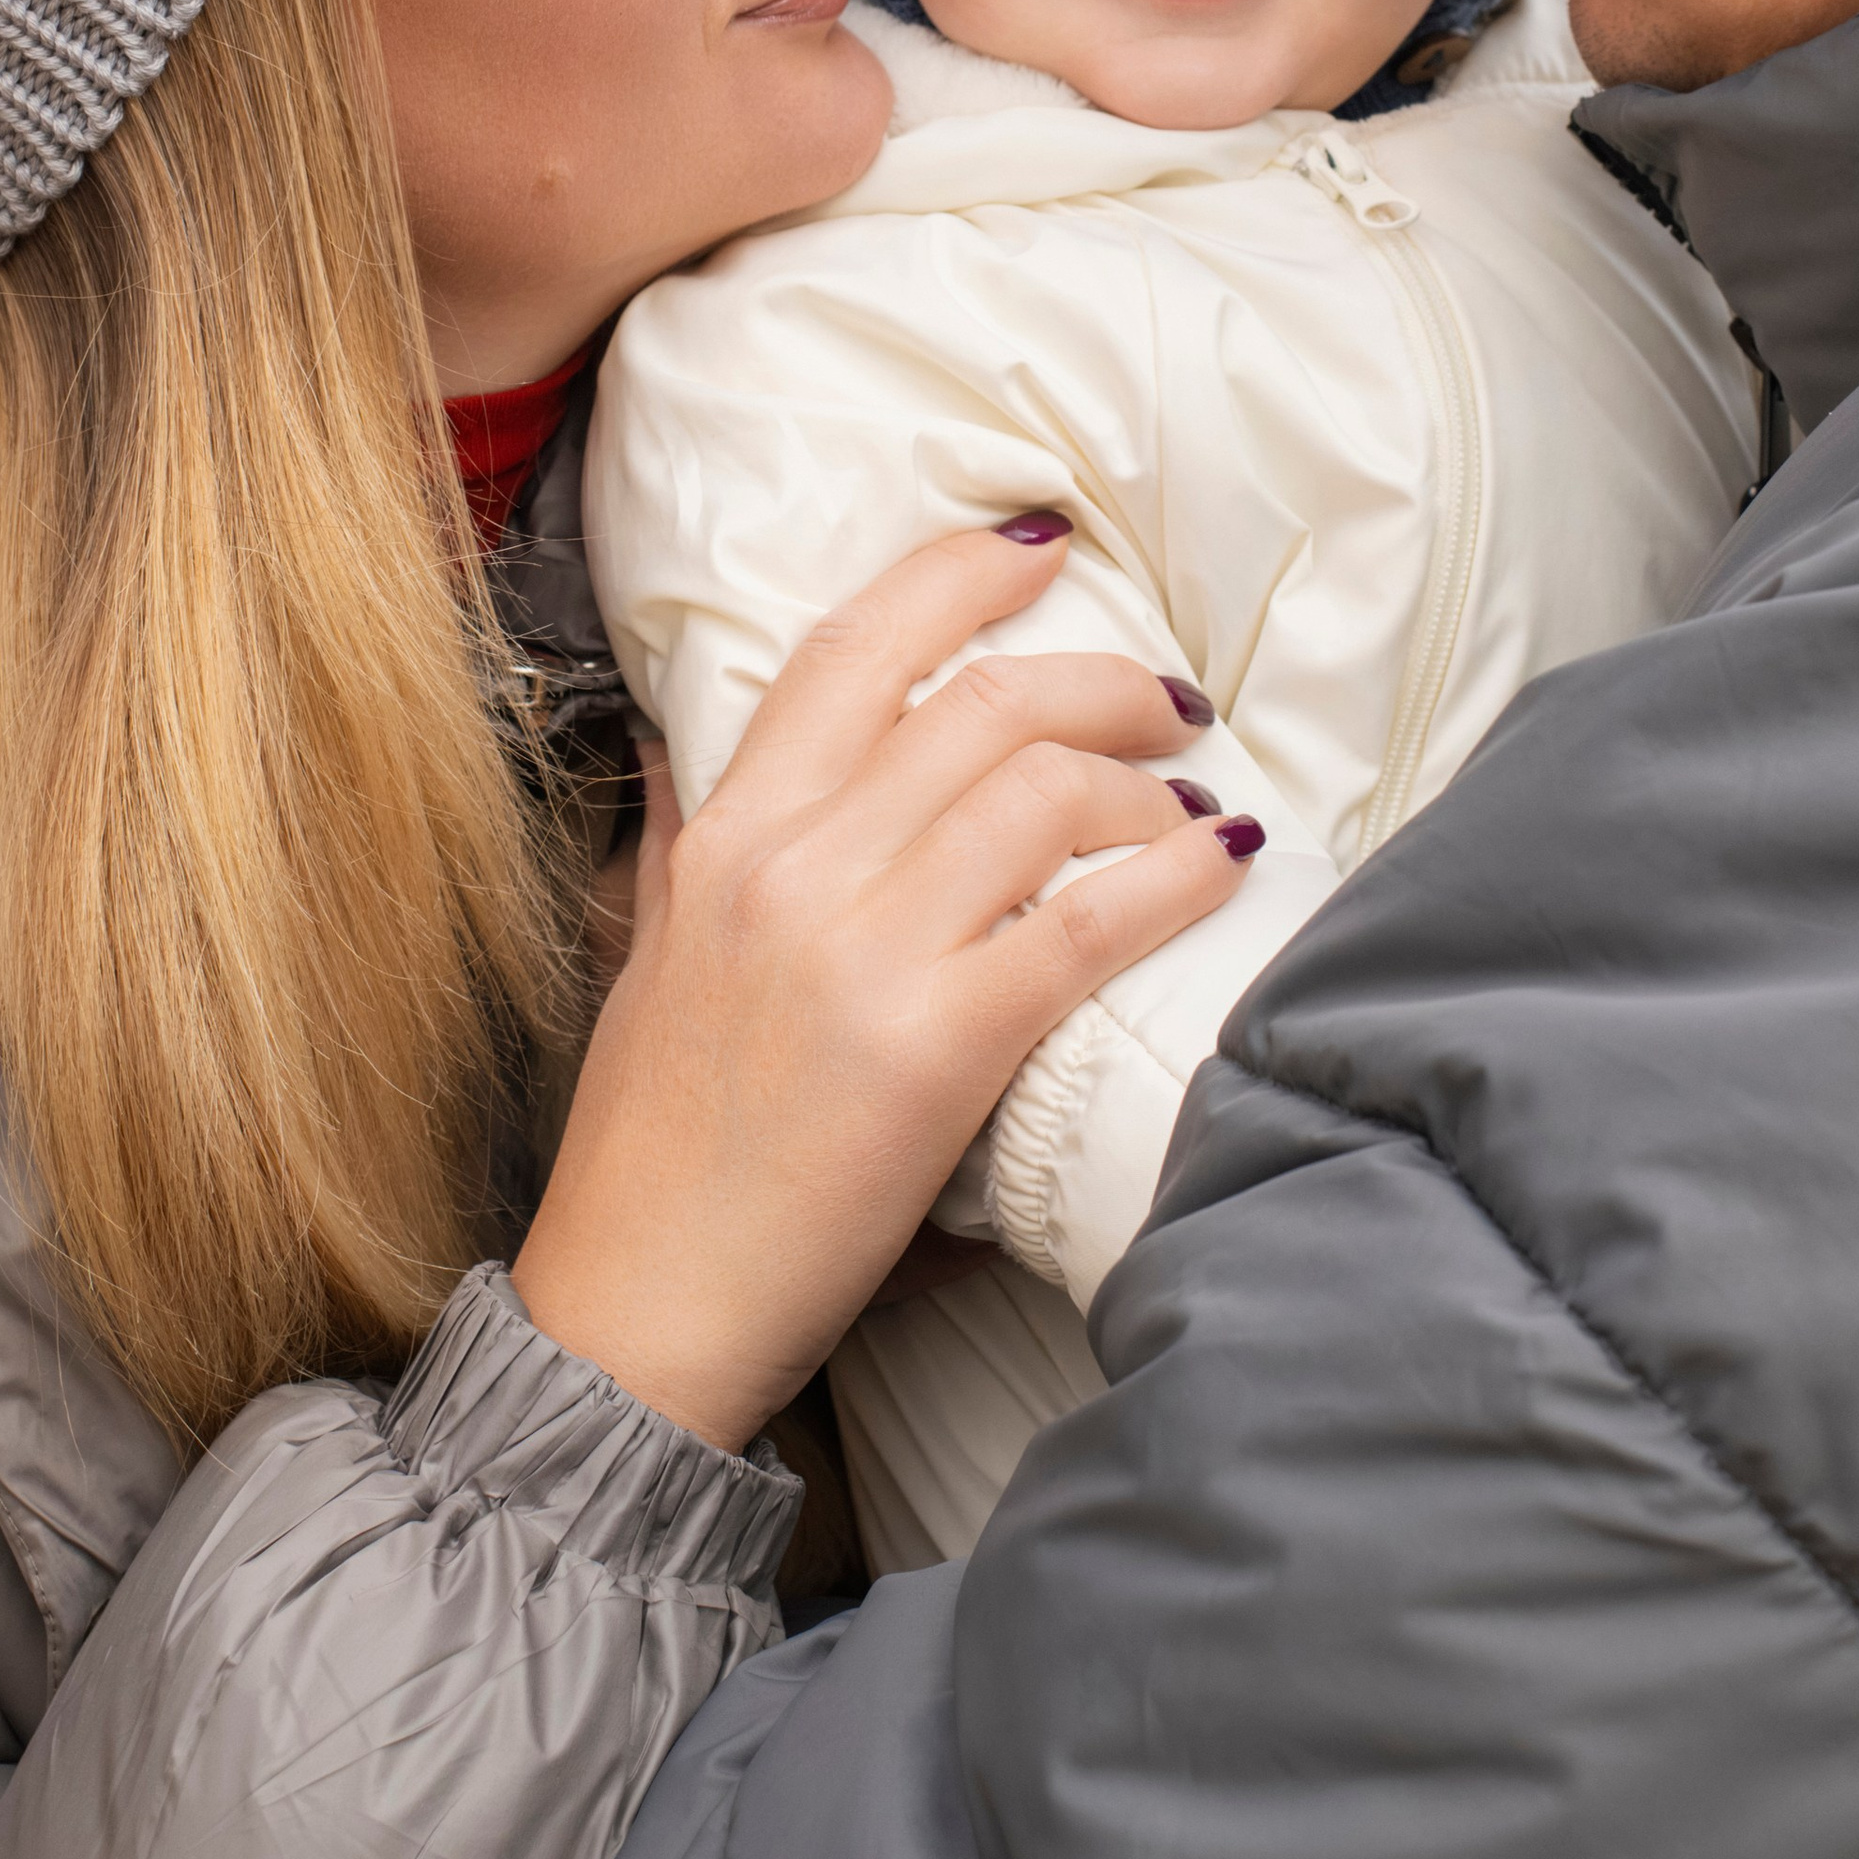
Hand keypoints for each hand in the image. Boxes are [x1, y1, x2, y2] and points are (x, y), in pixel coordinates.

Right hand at [512, 523, 1256, 1449]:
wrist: (639, 1309)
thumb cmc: (653, 1147)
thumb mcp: (650, 956)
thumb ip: (683, 837)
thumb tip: (685, 741)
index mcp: (727, 837)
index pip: (850, 648)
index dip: (956, 576)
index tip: (1041, 549)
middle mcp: (792, 868)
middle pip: (980, 703)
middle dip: (1101, 684)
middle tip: (1167, 702)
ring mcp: (862, 952)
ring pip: (1041, 793)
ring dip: (1147, 790)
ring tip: (1190, 813)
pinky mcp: (934, 1048)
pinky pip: (1085, 925)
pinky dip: (1173, 881)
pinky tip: (1218, 869)